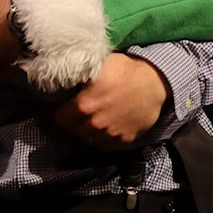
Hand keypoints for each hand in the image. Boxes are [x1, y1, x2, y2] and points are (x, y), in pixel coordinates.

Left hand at [51, 53, 170, 150]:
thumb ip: (78, 76)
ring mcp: (110, 134)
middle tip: (75, 116)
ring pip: (88, 141)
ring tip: (90, 122)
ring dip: (86, 133)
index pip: (59, 120)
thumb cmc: (124, 69)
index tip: (62, 110)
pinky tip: (103, 129)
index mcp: (84, 105)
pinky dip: (101, 140)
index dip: (59, 114)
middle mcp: (94, 123)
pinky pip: (105, 147)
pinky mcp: (124, 139)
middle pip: (73, 132)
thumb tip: (58, 77)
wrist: (154, 82)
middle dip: (72, 124)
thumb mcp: (97, 66)